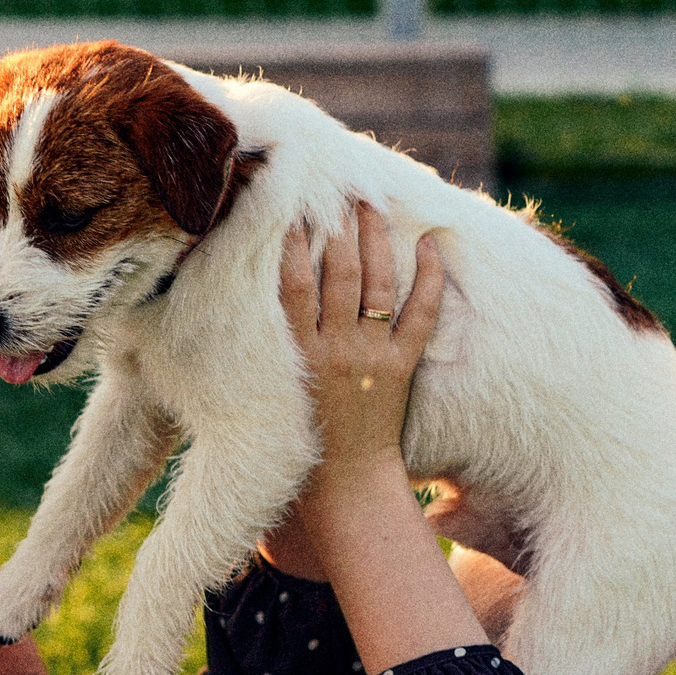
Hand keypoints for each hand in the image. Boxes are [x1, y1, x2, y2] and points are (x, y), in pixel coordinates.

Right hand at [278, 202, 443, 476]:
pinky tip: (429, 243)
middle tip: (335, 191)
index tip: (291, 207)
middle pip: (339, 273)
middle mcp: (335, 349)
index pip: (292, 284)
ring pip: (378, 283)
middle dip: (338, 227)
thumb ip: (267, 343)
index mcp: (297, 354)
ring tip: (370, 205)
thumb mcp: (270, 387)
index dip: (294, 241)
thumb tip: (245, 297)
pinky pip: (421, 312)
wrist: (345, 484)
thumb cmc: (298, 433)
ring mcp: (372, 356)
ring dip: (375, 238)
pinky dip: (429, 276)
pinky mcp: (403, 366)